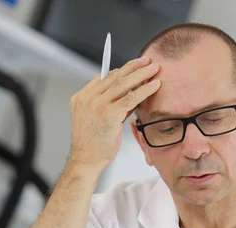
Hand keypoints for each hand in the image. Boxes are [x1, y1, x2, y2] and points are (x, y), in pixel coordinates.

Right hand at [68, 56, 160, 171]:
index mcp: (81, 97)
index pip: (103, 77)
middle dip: (133, 66)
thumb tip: (128, 95)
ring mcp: (97, 105)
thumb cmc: (92, 144)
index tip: (134, 66)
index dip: (121, 71)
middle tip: (146, 60)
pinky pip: (131, 98)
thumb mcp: (94, 119)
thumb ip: (107, 105)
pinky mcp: (110, 114)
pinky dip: (145, 90)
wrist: (86, 160)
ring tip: (154, 68)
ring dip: (141, 73)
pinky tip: (155, 85)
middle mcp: (88, 98)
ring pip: (124, 83)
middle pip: (114, 76)